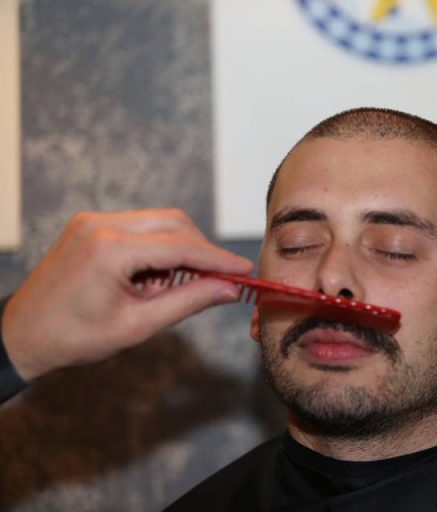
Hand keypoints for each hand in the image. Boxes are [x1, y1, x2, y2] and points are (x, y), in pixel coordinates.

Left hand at [1, 209, 252, 380]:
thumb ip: (189, 301)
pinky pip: (140, 227)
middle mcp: (101, 224)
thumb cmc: (74, 337)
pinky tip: (151, 278)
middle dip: (200, 251)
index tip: (245, 270)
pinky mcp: (90, 224)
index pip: (182, 245)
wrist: (21, 334)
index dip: (219, 259)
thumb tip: (230, 289)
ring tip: (171, 288)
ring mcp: (93, 220)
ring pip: (159, 221)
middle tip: (216, 281)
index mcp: (110, 249)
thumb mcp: (138, 325)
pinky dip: (157, 248)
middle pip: (174, 222)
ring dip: (178, 249)